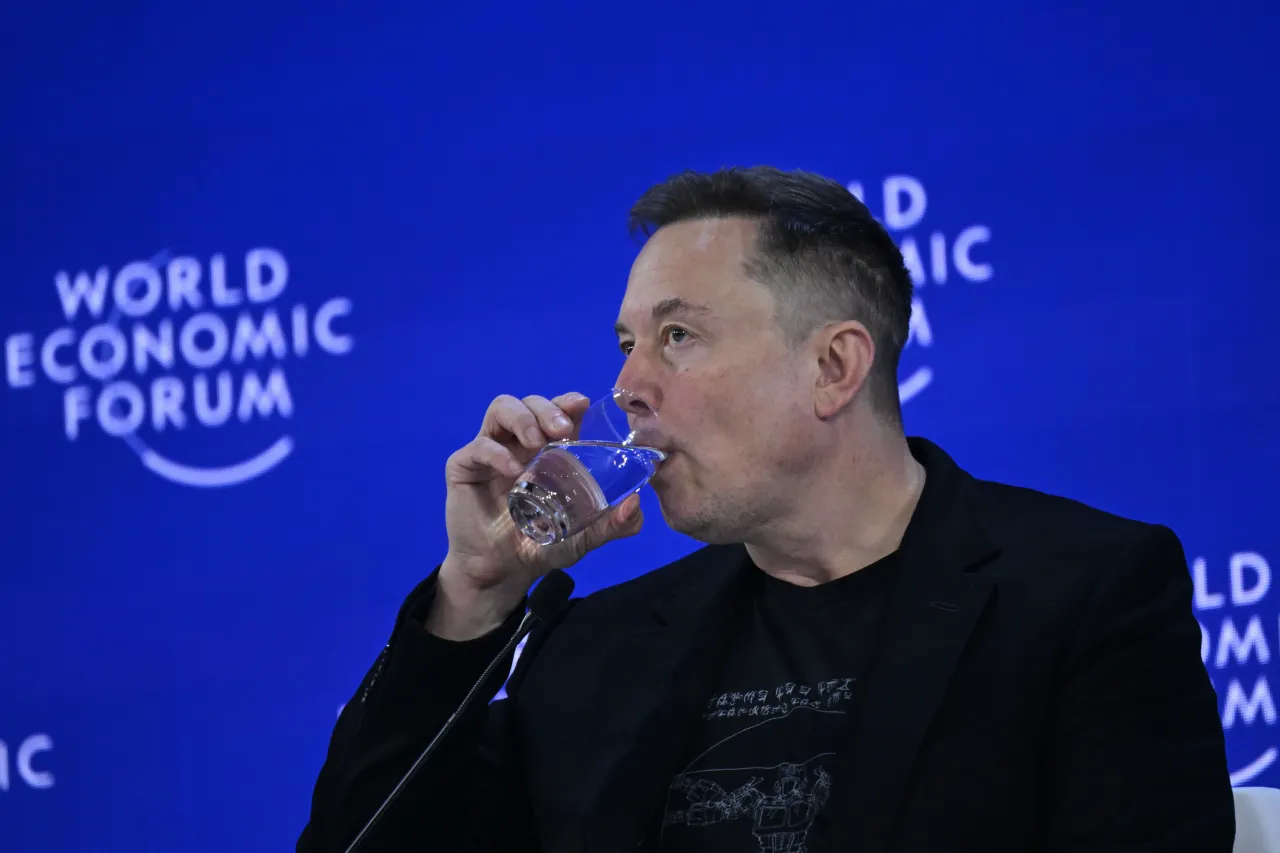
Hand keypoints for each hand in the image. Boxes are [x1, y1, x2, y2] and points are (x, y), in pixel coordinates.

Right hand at [429, 392, 643, 637]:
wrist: (502, 573)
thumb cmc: (541, 545)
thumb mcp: (583, 537)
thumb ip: (612, 524)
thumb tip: (636, 504)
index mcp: (549, 450)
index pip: (559, 411)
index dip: (569, 401)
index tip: (582, 404)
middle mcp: (520, 444)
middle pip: (531, 402)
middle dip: (548, 408)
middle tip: (562, 430)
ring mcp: (492, 452)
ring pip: (502, 408)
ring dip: (523, 418)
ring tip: (536, 442)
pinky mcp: (464, 467)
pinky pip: (478, 446)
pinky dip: (495, 452)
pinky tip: (511, 470)